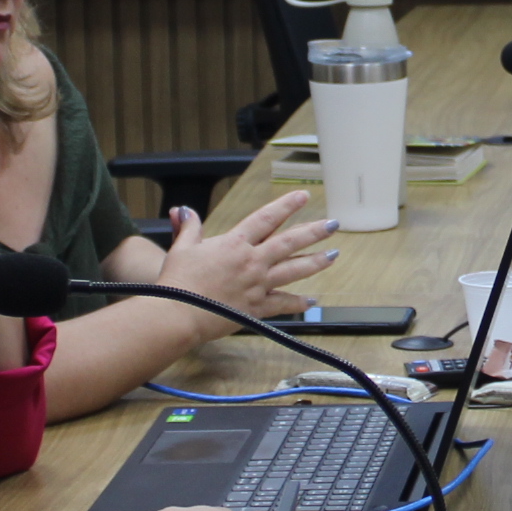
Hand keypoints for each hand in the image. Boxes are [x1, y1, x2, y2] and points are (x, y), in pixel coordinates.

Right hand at [155, 190, 336, 322]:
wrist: (178, 314)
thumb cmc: (177, 282)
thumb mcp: (181, 248)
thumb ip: (189, 228)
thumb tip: (184, 210)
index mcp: (234, 244)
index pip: (266, 219)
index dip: (286, 206)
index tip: (303, 196)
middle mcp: (251, 262)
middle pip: (289, 243)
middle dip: (314, 232)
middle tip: (333, 224)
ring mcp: (256, 286)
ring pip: (294, 271)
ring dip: (316, 262)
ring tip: (334, 255)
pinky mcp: (256, 309)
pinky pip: (283, 304)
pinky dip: (298, 304)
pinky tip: (311, 301)